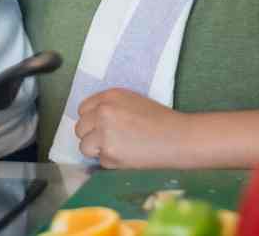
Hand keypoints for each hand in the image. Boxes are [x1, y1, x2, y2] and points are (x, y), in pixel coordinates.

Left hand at [75, 88, 189, 168]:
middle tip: (110, 140)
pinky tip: (129, 156)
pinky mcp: (109, 154)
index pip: (83, 109)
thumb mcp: (133, 101)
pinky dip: (111, 162)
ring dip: (98, 150)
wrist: (178, 138)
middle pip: (80, 128)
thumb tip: (92, 120)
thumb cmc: (161, 120)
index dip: (91, 120)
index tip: (99, 126)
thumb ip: (110, 106)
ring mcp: (104, 133)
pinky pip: (100, 161)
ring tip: (119, 148)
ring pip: (85, 146)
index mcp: (110, 96)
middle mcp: (103, 112)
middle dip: (91, 136)